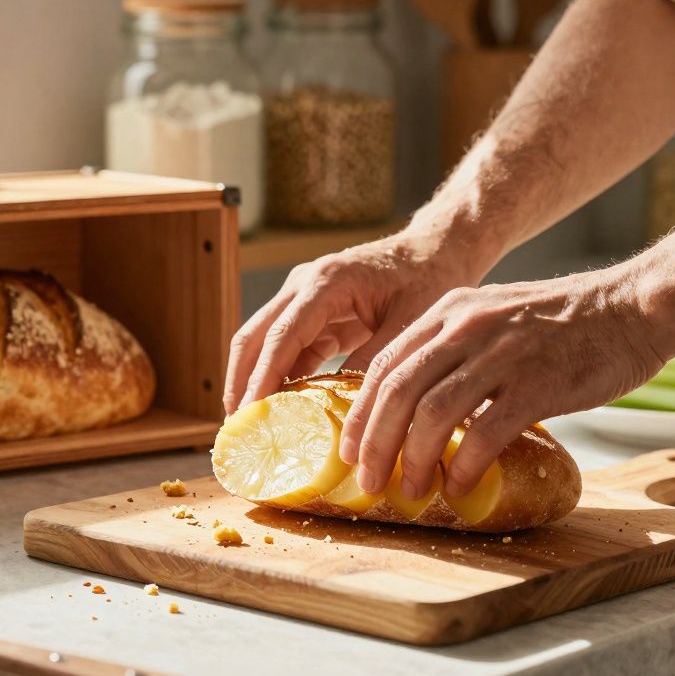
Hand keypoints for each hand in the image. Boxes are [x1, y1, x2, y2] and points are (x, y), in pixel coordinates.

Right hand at [224, 230, 488, 414]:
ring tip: (253, 424)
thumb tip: (348, 408)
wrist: (435, 250)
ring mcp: (304, 298)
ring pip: (264, 343)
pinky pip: (288, 349)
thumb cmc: (428, 277)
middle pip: (255, 336)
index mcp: (327, 281)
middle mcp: (304, 285)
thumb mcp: (411, 321)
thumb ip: (377, 359)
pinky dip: (281, 378)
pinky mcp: (314, 315)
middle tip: (239, 426)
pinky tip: (283, 410)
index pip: (282, 334)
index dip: (263, 376)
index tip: (250, 411)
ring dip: (256, 381)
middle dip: (242, 381)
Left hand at [339, 268, 668, 498]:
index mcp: (449, 312)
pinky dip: (464, 466)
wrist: (634, 307)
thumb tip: (418, 404)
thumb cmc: (565, 322)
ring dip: (413, 461)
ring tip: (411, 491)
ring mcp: (500, 354)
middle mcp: (466, 328)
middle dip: (375, 444)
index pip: (384, 367)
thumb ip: (455, 348)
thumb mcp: (494, 315)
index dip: (361, 415)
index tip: (351, 452)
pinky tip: (460, 486)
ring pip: (431, 414)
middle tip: (368, 481)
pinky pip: (484, 433)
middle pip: (397, 393)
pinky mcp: (537, 384)